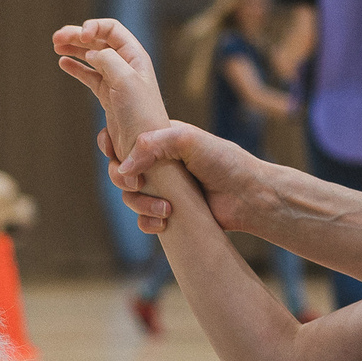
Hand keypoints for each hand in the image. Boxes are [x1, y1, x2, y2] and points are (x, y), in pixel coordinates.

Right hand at [53, 19, 169, 159]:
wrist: (145, 150)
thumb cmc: (140, 115)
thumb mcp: (125, 80)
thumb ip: (107, 60)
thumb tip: (90, 53)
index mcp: (135, 56)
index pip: (112, 29)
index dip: (93, 27)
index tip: (80, 37)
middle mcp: (126, 66)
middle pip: (98, 41)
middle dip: (77, 36)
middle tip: (55, 39)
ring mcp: (116, 82)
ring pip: (91, 58)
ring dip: (74, 49)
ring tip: (56, 46)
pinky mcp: (108, 98)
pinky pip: (89, 76)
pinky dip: (76, 68)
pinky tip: (63, 63)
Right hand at [101, 121, 273, 235]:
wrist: (250, 196)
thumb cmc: (225, 162)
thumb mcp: (188, 139)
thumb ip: (152, 145)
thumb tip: (123, 168)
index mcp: (161, 140)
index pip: (124, 137)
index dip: (111, 144)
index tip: (111, 151)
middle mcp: (159, 164)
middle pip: (120, 171)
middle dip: (122, 180)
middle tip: (136, 185)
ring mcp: (164, 189)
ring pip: (131, 197)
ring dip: (140, 204)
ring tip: (166, 209)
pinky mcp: (170, 213)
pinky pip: (144, 220)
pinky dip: (147, 222)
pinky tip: (162, 223)